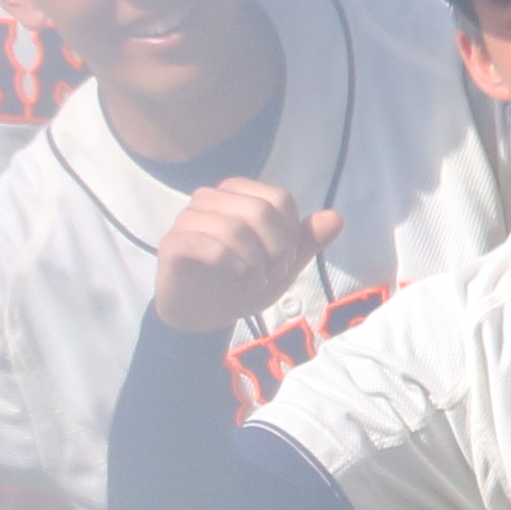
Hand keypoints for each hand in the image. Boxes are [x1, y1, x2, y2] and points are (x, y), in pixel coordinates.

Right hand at [150, 178, 341, 335]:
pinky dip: (231, 264)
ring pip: (233, 226)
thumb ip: (306, 241)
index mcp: (238, 194)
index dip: (291, 234)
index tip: (287, 262)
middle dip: (276, 248)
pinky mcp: (172, 244)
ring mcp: (187, 219)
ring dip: (254, 260)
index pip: (279, 199)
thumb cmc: (240, 282)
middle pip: (259, 210)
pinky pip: (205, 244)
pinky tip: (239, 278)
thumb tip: (337, 217)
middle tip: (273, 275)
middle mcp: (210, 198)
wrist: (202, 315)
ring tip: (256, 280)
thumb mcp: (281, 265)